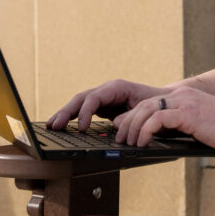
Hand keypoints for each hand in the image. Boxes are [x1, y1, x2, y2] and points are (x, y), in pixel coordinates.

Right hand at [48, 79, 170, 130]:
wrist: (164, 101)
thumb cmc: (157, 104)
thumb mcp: (146, 109)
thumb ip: (131, 115)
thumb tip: (114, 123)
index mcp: (117, 87)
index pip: (95, 97)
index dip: (85, 112)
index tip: (80, 128)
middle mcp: (107, 90)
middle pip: (82, 98)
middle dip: (66, 111)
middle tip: (54, 126)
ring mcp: (103, 98)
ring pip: (79, 103)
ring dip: (64, 114)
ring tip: (51, 126)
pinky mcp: (102, 107)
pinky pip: (83, 110)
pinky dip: (71, 117)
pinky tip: (61, 126)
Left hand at [113, 87, 214, 150]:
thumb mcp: (198, 125)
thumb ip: (179, 126)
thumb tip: (158, 136)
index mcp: (184, 96)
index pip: (150, 102)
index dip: (133, 116)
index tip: (124, 130)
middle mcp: (182, 95)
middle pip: (143, 104)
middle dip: (128, 122)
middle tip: (121, 139)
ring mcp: (185, 102)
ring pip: (146, 110)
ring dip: (133, 128)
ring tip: (129, 143)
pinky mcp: (188, 113)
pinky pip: (157, 119)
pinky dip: (145, 131)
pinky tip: (143, 143)